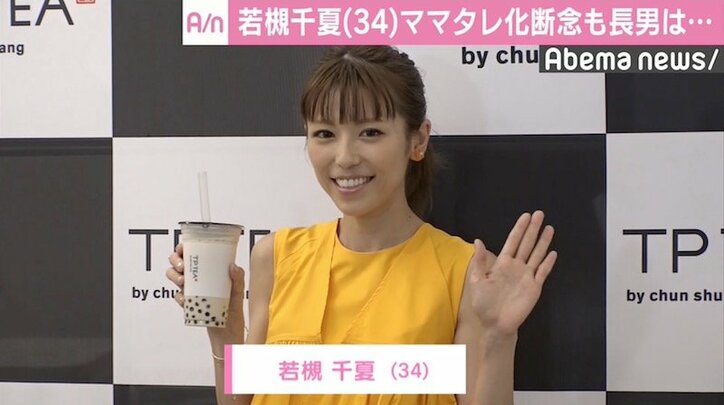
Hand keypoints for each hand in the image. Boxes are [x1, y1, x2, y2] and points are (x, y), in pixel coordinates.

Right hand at [166, 243, 246, 344]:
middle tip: (183, 266)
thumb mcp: (238, 292)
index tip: (183, 248)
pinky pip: (178, 297)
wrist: (228, 331)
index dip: (183, 248)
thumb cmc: (233, 308)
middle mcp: (198, 278)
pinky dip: (179, 296)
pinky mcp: (188, 303)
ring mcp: (191, 290)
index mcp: (208, 270)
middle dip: (175, 260)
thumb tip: (233, 266)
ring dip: (174, 276)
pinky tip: (185, 298)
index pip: (192, 253)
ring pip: (174, 277)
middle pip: (177, 262)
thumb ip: (238, 279)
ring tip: (183, 281)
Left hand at [468, 211, 557, 336]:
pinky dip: (548, 263)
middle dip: (533, 229)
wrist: (493, 323)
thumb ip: (480, 261)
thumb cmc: (483, 303)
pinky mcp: (534, 287)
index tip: (526, 216)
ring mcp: (526, 276)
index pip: (513, 241)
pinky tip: (553, 253)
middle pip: (527, 244)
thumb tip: (478, 241)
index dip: (519, 229)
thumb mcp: (477, 280)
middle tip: (540, 214)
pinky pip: (542, 272)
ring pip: (536, 255)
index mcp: (502, 264)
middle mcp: (516, 267)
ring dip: (543, 242)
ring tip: (549, 228)